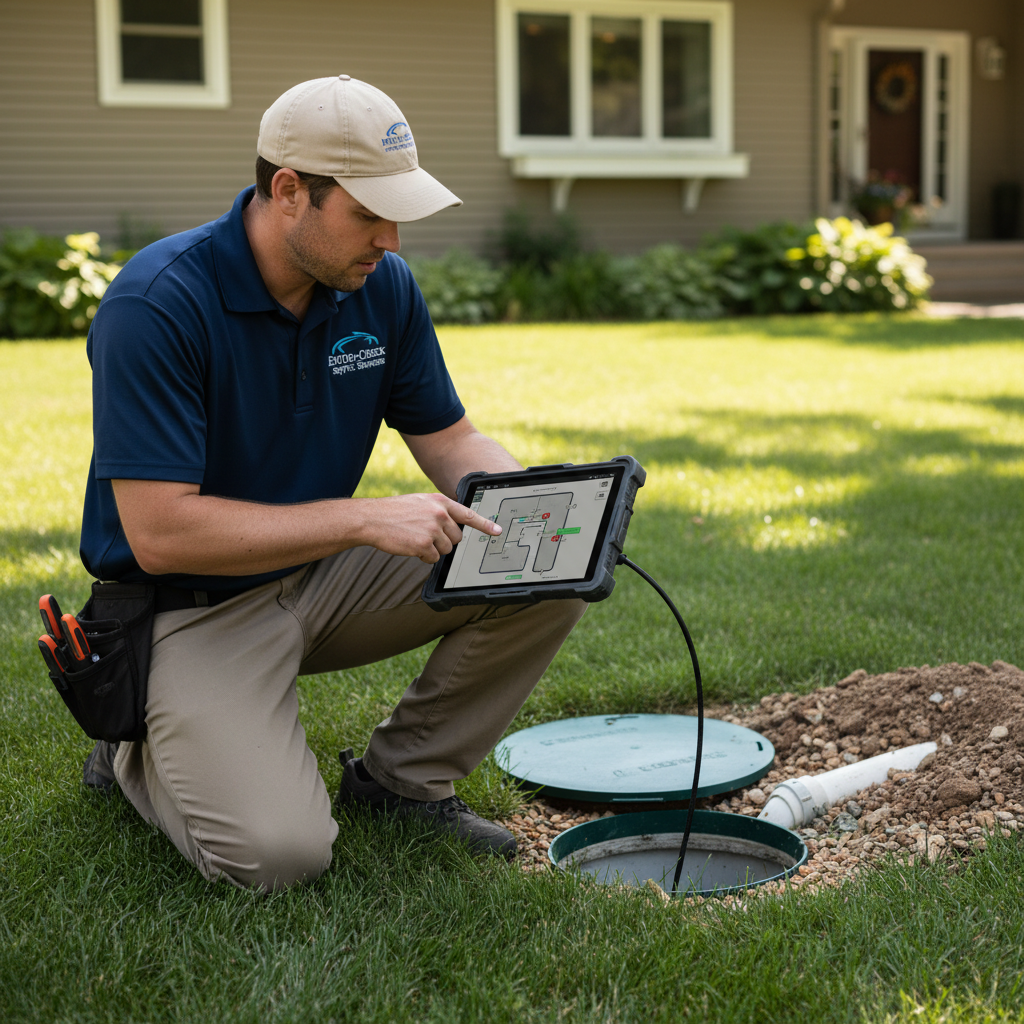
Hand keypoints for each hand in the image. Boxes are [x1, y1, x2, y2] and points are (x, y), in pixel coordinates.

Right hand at [360, 493, 501, 562]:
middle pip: (457, 537)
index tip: (497, 531)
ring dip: (433, 549)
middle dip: (445, 541)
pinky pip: (433, 558)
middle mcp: (439, 515)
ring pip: (446, 549)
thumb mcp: (420, 502)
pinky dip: (423, 556)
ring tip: (415, 538)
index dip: (485, 524)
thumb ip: (439, 510)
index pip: (468, 514)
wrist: (372, 518)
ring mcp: (432, 530)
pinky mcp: (423, 545)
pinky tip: (410, 546)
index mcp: (439, 502)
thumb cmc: (394, 511)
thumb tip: (453, 525)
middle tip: (427, 535)